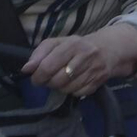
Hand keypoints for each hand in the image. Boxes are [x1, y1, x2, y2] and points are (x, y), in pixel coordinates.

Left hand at [21, 26, 136, 97]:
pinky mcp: (99, 81)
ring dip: (60, 87)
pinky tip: (74, 82)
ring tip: (63, 79)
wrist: (109, 49)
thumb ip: (40, 53)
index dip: (38, 76)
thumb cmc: (78, 46)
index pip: (48, 66)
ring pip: (67, 89)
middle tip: (49, 79)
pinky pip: (78, 93)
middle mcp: (85, 56)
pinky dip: (72, 91)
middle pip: (57, 80)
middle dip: (49, 83)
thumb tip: (26, 69)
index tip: (36, 77)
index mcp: (72, 45)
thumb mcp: (58, 43)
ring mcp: (94, 70)